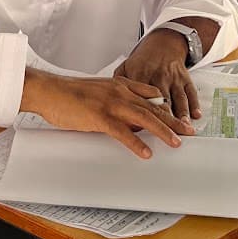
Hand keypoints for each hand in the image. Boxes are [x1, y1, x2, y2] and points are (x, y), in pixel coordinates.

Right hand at [20, 70, 193, 158]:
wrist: (49, 90)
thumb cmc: (69, 94)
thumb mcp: (98, 92)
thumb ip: (116, 101)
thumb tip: (130, 120)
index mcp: (120, 85)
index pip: (150, 96)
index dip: (167, 108)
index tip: (179, 117)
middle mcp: (119, 92)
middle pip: (153, 107)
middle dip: (173, 120)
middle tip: (189, 132)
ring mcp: (110, 103)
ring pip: (144, 118)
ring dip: (163, 131)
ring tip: (177, 143)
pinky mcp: (99, 117)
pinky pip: (122, 132)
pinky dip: (136, 143)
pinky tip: (147, 153)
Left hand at [116, 29, 200, 121]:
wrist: (162, 43)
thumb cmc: (143, 60)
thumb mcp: (125, 67)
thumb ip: (117, 84)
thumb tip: (109, 103)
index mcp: (140, 73)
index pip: (140, 96)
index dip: (141, 113)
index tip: (141, 128)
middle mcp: (158, 75)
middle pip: (162, 100)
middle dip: (166, 119)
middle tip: (168, 134)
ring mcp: (173, 77)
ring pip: (178, 97)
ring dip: (182, 113)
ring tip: (183, 127)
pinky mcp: (185, 77)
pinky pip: (190, 91)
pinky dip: (194, 104)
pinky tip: (195, 115)